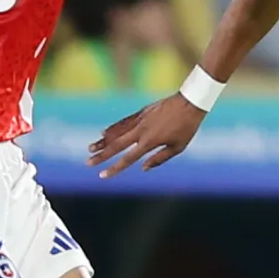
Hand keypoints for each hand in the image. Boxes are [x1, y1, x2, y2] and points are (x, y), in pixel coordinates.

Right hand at [88, 94, 206, 177]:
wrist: (190, 102)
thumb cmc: (187, 127)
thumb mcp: (178, 147)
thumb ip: (159, 158)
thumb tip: (143, 168)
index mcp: (150, 142)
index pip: (127, 159)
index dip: (114, 168)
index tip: (102, 175)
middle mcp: (141, 131)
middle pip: (116, 146)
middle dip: (101, 155)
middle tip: (88, 162)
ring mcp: (140, 120)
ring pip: (117, 133)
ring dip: (103, 141)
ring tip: (90, 148)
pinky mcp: (141, 112)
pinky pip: (124, 122)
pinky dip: (113, 128)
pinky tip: (104, 133)